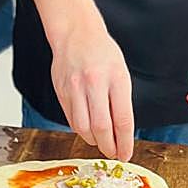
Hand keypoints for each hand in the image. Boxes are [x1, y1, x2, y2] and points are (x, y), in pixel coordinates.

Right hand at [50, 21, 134, 160]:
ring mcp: (74, 88)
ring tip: (100, 143)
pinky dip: (81, 129)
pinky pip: (71, 119)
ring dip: (93, 140)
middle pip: (101, 127)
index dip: (124, 142)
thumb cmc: (102, 52)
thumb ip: (120, 101)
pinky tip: (87, 130)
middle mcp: (94, 83)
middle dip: (108, 146)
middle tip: (113, 154)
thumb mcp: (120, 72)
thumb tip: (120, 131)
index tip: (126, 154)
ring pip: (82, 127)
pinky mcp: (61, 92)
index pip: (122, 119)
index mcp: (115, 78)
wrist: (75, 33)